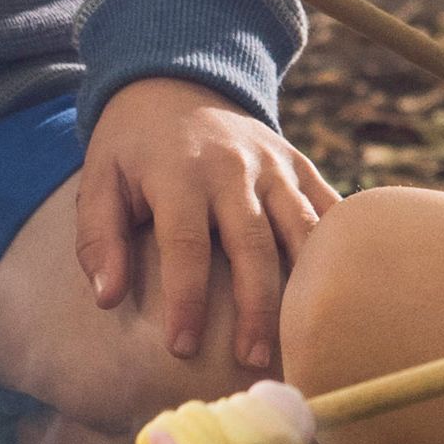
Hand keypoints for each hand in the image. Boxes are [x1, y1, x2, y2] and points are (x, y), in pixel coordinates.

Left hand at [76, 76, 339, 374]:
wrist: (176, 81)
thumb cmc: (132, 147)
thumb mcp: (99, 180)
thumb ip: (98, 237)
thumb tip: (107, 298)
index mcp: (179, 173)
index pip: (186, 246)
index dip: (186, 301)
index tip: (181, 349)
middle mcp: (233, 168)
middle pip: (253, 245)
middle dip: (256, 308)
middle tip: (252, 362)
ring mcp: (273, 165)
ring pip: (301, 228)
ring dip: (304, 286)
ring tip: (303, 339)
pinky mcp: (299, 164)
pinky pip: (328, 206)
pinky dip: (340, 245)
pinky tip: (345, 289)